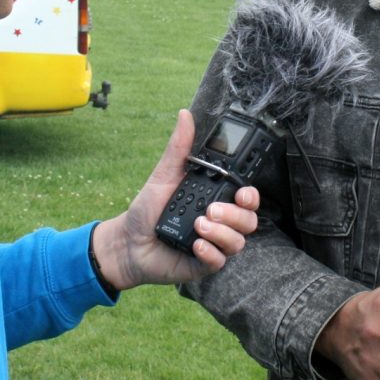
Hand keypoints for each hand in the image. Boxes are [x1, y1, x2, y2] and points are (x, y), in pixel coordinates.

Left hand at [90, 109, 259, 289]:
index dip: (251, 196)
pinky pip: (220, 261)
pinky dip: (211, 252)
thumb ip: (178, 148)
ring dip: (222, 233)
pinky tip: (196, 245)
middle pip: (249, 220)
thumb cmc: (147, 209)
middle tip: (210, 210)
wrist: (128, 242)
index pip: (246, 198)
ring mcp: (213, 244)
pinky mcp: (204, 264)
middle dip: (235, 215)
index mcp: (214, 199)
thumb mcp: (163, 175)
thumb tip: (185, 115)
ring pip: (238, 242)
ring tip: (198, 225)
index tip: (242, 193)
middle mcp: (220, 222)